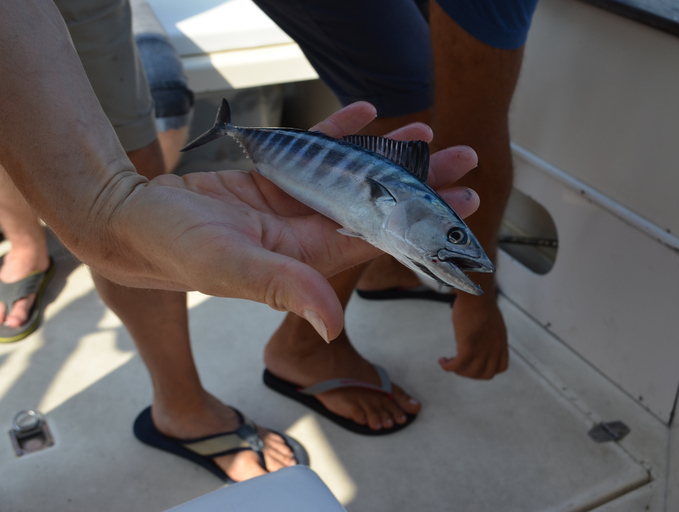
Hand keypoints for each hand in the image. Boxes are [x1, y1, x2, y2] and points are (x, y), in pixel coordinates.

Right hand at [103, 102, 479, 340]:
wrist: (130, 222)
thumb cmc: (174, 250)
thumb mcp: (231, 269)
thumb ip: (285, 288)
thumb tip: (332, 322)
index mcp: (306, 258)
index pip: (379, 237)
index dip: (423, 220)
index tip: (464, 201)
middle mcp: (305, 230)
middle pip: (377, 204)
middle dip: (421, 183)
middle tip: (463, 158)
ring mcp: (289, 201)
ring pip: (351, 174)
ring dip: (388, 154)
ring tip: (426, 133)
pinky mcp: (269, 175)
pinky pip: (311, 150)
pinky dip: (337, 131)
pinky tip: (364, 111)